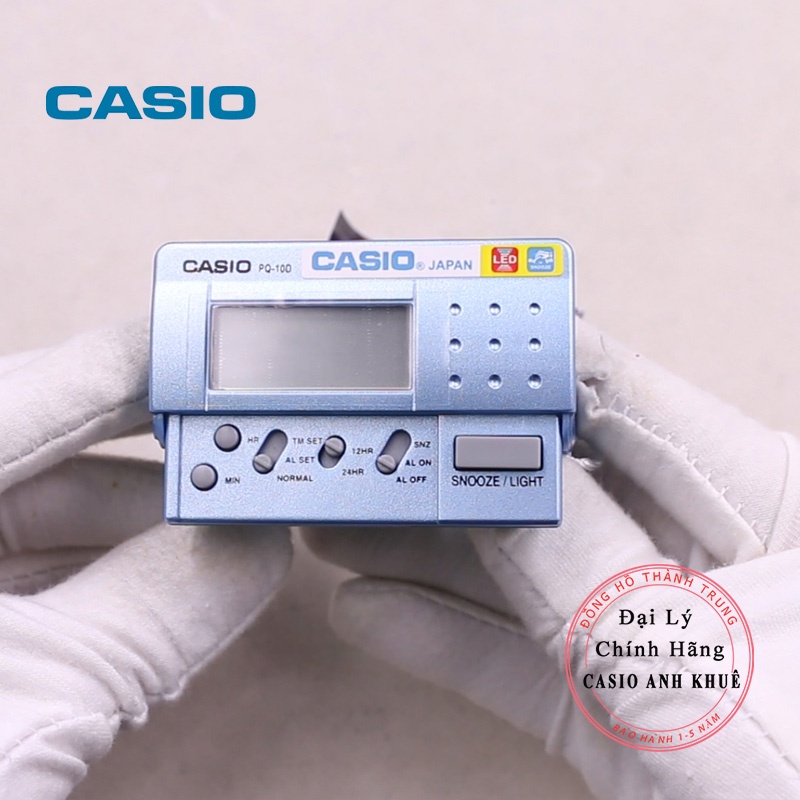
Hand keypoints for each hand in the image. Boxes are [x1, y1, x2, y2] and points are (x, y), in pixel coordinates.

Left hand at [0, 320, 290, 799]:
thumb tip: (258, 545)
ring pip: (43, 515)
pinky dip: (101, 583)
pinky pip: (30, 572)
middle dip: (156, 463)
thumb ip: (160, 608)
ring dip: (140, 536)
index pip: (39, 386)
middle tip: (240, 467)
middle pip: (48, 447)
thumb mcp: (31, 705)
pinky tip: (162, 604)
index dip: (140, 362)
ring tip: (220, 553)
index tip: (222, 354)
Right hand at [304, 318, 799, 799]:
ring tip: (344, 519)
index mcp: (764, 505)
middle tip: (374, 441)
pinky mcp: (607, 699)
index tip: (450, 345)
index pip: (631, 402)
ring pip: (519, 565)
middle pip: (555, 480)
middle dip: (454, 460)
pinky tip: (369, 606)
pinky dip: (439, 633)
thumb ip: (592, 574)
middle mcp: (702, 554)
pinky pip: (513, 651)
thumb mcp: (702, 670)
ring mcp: (648, 627)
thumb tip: (494, 482)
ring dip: (425, 547)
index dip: (534, 368)